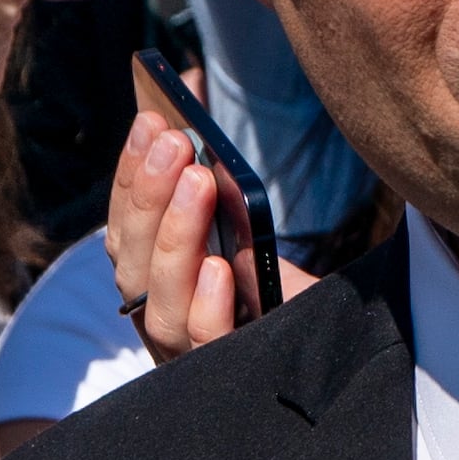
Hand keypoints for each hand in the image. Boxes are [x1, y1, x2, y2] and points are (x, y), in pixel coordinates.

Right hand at [106, 77, 312, 364]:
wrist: (332, 347)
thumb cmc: (274, 282)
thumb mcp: (242, 219)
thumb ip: (211, 165)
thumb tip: (190, 81)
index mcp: (152, 280)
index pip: (125, 228)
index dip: (132, 174)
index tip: (152, 120)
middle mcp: (158, 318)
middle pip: (135, 261)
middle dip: (151, 196)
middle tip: (177, 142)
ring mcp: (187, 355)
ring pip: (163, 302)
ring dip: (177, 237)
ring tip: (201, 182)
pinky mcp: (226, 377)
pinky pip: (206, 347)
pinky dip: (207, 306)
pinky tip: (221, 267)